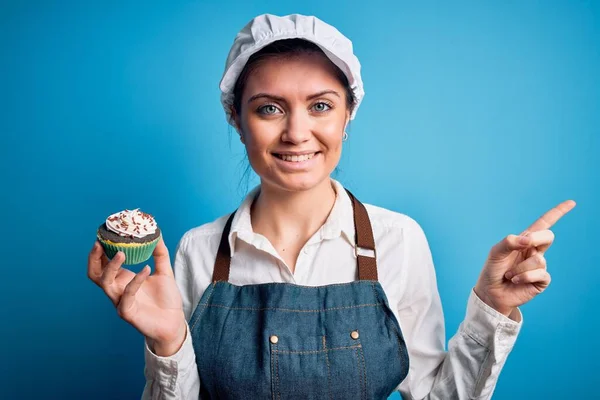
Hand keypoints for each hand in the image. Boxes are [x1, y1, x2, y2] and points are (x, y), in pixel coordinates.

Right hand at [88, 237, 186, 355]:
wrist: (174, 322)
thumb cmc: (165, 299)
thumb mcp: (164, 272)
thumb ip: (160, 254)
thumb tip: (158, 233)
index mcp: (123, 279)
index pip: (104, 263)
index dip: (101, 249)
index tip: (105, 233)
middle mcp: (117, 289)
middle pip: (95, 274)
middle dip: (94, 258)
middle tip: (100, 243)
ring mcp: (120, 301)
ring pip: (105, 283)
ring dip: (111, 267)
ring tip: (121, 253)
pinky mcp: (127, 312)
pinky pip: (127, 294)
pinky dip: (136, 280)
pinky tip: (147, 269)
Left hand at [474, 200, 575, 317]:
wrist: (491, 292)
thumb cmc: (493, 270)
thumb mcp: (496, 252)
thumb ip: (509, 241)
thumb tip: (528, 239)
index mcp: (525, 240)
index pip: (544, 223)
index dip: (558, 212)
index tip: (571, 202)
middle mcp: (534, 251)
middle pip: (548, 236)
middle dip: (535, 239)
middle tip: (523, 245)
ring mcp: (539, 266)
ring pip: (539, 259)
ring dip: (520, 267)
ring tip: (509, 274)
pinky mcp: (541, 280)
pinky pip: (540, 273)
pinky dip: (524, 276)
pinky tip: (515, 280)